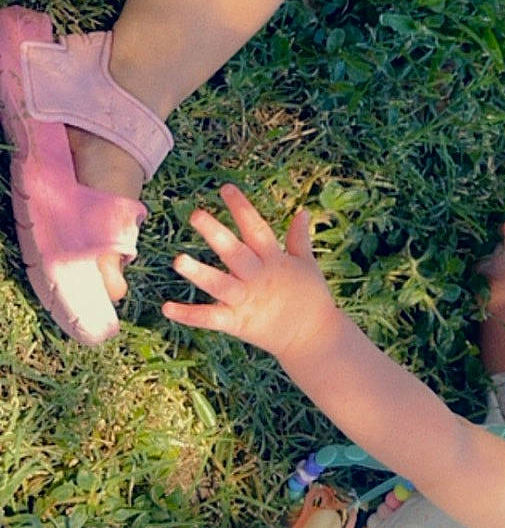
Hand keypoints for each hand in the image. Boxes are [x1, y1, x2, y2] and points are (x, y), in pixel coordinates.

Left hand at [163, 184, 339, 363]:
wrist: (315, 339)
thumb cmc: (311, 298)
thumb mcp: (307, 264)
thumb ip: (300, 238)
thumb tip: (303, 211)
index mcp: (275, 260)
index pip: (257, 229)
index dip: (242, 209)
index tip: (225, 188)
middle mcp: (259, 278)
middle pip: (236, 253)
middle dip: (216, 234)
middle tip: (196, 215)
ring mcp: (247, 301)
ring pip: (220, 285)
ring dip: (199, 273)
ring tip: (178, 260)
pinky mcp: (238, 323)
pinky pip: (211, 318)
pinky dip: (189, 315)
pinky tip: (167, 308)